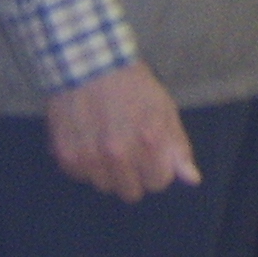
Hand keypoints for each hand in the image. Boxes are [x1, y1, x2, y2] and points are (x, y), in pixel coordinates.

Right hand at [45, 61, 200, 200]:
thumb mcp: (165, 109)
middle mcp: (118, 153)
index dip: (157, 170)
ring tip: (109, 144)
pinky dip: (86, 164)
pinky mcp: (66, 156)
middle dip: (134, 176)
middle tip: (130, 152)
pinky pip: (81, 176)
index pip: (158, 183)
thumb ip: (178, 147)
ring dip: (109, 172)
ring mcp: (90, 156)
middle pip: (130, 192)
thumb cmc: (133, 86)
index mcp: (148, 140)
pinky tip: (90, 140)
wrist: (90, 64)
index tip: (152, 156)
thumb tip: (192, 180)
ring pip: (104, 186)